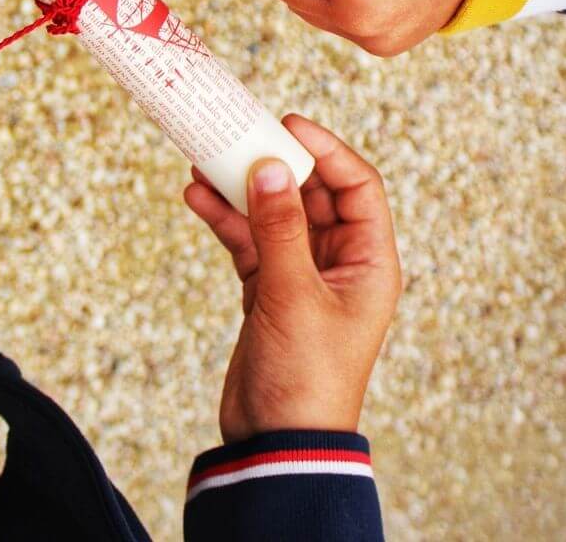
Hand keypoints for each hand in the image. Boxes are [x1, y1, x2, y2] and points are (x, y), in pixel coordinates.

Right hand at [185, 115, 400, 441]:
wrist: (277, 441)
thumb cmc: (306, 375)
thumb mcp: (293, 293)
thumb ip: (280, 227)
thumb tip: (270, 166)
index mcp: (368, 261)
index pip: (358, 186)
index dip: (327, 150)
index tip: (287, 125)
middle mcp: (339, 262)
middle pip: (310, 193)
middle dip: (274, 164)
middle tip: (237, 134)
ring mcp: (301, 274)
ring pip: (273, 213)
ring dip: (242, 188)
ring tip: (204, 160)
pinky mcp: (268, 289)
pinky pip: (248, 240)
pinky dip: (225, 218)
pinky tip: (196, 196)